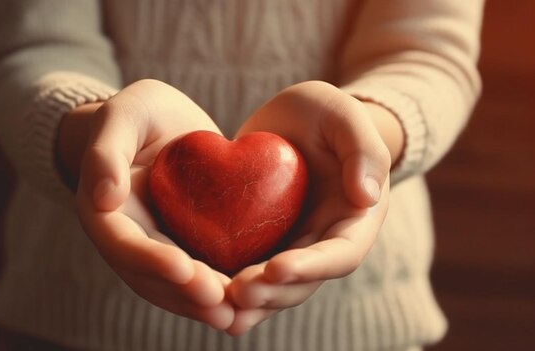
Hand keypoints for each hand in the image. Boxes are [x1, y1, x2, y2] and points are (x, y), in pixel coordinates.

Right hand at [74, 79, 233, 329]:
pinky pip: (199, 272)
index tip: (183, 270)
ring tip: (236, 314)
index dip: (151, 260)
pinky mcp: (185, 243)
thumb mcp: (122, 114)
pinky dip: (219, 289)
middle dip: (184, 293)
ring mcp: (157, 245)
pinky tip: (248, 299)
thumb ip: (105, 150)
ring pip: (175, 285)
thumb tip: (102, 197)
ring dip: (202, 304)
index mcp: (105, 211)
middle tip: (219, 303)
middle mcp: (129, 237)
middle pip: (151, 277)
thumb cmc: (139, 112)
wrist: (162, 124)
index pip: (125, 243)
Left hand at [226, 81, 395, 333]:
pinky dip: (229, 282)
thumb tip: (367, 197)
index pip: (339, 254)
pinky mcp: (264, 238)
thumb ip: (364, 150)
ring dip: (250, 296)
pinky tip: (201, 288)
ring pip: (274, 283)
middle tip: (238, 293)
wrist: (295, 118)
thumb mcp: (345, 117)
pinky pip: (248, 266)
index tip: (276, 268)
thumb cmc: (326, 113)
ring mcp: (293, 242)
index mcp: (354, 219)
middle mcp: (325, 240)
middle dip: (272, 291)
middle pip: (303, 280)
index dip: (310, 267)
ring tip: (218, 300)